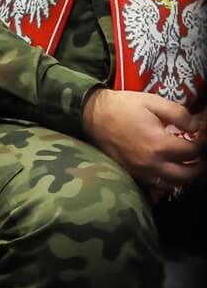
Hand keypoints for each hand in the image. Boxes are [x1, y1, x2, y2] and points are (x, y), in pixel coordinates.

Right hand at [83, 89, 204, 194]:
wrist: (91, 114)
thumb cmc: (123, 106)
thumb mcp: (153, 102)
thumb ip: (179, 114)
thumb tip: (197, 127)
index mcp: (160, 144)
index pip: (192, 152)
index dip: (201, 145)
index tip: (200, 138)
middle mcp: (152, 163)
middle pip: (186, 175)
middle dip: (197, 166)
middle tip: (199, 157)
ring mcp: (140, 171)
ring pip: (172, 184)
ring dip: (183, 176)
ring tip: (185, 165)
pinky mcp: (130, 173)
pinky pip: (155, 186)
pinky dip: (166, 181)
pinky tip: (167, 171)